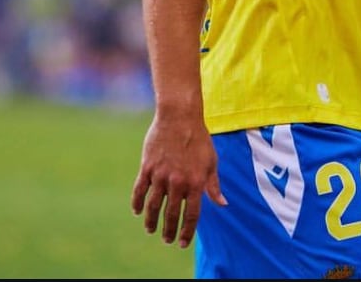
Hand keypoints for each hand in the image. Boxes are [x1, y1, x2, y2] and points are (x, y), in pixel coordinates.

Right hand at [130, 112, 227, 247]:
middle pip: (172, 214)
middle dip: (169, 231)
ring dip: (151, 221)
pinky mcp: (147, 167)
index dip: (187, 232)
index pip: (191, 215)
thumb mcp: (212, 162)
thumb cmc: (199, 139)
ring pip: (153, 206)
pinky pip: (140, 190)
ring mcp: (161, 176)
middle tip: (167, 240)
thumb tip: (223, 204)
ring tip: (151, 230)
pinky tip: (137, 212)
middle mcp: (178, 183)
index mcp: (196, 183)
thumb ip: (214, 186)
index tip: (182, 242)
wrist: (180, 117)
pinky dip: (137, 203)